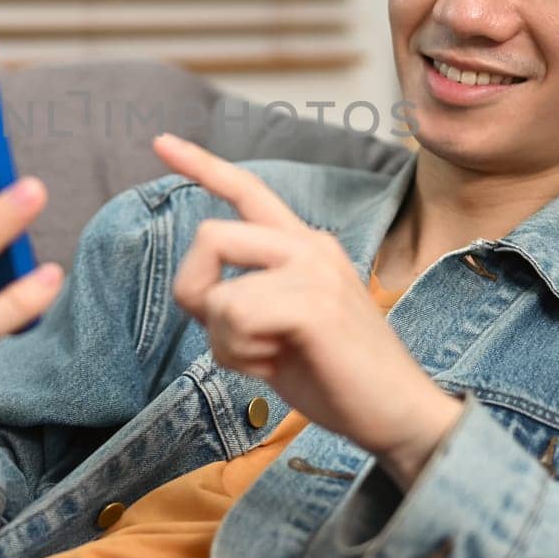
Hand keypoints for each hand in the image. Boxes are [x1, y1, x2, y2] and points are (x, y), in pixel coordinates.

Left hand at [151, 133, 461, 488]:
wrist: (397, 415)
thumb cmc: (337, 377)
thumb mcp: (276, 329)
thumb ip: (239, 299)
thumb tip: (196, 290)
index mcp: (304, 246)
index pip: (247, 191)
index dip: (201, 165)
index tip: (161, 142)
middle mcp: (309, 245)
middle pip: (210, 235)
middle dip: (194, 292)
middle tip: (229, 340)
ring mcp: (314, 269)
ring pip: (218, 292)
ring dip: (226, 343)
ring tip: (270, 358)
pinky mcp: (313, 302)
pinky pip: (235, 317)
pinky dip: (240, 354)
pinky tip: (276, 365)